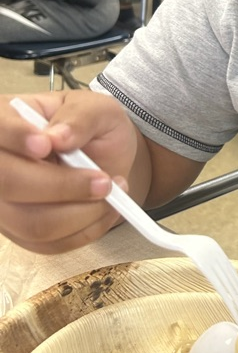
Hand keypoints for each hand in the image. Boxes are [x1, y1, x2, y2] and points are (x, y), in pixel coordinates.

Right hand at [0, 91, 139, 253]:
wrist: (103, 155)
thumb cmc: (93, 126)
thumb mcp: (96, 108)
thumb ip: (80, 117)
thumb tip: (58, 137)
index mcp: (5, 119)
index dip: (16, 138)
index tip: (47, 145)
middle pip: (8, 183)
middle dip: (64, 186)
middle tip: (105, 181)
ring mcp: (3, 201)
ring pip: (31, 222)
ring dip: (82, 214)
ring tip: (112, 192)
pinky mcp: (20, 231)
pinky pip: (48, 244)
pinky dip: (85, 231)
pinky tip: (104, 210)